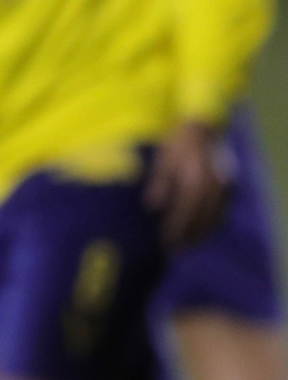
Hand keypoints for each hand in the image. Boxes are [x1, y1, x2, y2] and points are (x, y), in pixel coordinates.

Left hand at [145, 120, 231, 247]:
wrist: (202, 129)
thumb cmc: (177, 145)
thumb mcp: (163, 160)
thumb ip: (160, 183)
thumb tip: (152, 207)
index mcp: (194, 180)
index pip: (185, 211)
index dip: (176, 228)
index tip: (164, 241)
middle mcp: (212, 187)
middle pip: (201, 219)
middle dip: (188, 236)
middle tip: (173, 249)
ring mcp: (223, 188)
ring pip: (214, 218)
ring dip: (201, 234)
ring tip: (185, 245)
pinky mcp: (227, 189)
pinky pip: (221, 212)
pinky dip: (211, 224)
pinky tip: (200, 232)